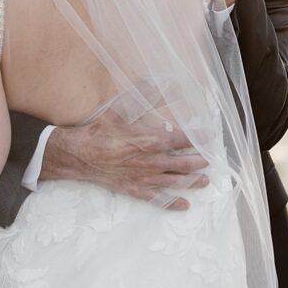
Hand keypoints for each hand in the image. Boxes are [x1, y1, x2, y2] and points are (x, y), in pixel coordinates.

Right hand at [40, 106, 209, 209]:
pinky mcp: (135, 189)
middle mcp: (152, 161)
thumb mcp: (118, 110)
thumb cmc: (98, 131)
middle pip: (183, 163)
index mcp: (150, 140)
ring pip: (175, 182)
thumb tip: (153, 82)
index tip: (208, 136)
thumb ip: (139, 96)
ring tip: (204, 181)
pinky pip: (158, 199)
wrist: (79, 154)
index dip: (197, 138)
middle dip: (198, 162)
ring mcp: (145, 177)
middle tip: (208, 160)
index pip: (181, 139)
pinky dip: (172, 203)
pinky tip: (184, 205)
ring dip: (192, 182)